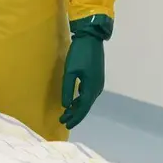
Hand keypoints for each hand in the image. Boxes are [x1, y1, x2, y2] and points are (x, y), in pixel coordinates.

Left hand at [60, 15, 112, 129]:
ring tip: (66, 113)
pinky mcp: (96, 77)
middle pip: (86, 106)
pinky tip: (74, 101)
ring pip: (87, 100)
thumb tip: (66, 105)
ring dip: (77, 107)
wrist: (91, 38)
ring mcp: (98, 83)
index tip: (66, 124)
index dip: (75, 117)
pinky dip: (81, 99)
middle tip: (63, 121)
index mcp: (92, 87)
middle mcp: (97, 88)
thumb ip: (68, 89)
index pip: (83, 108)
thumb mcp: (70, 71)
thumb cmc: (79, 54)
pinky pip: (88, 93)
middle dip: (75, 114)